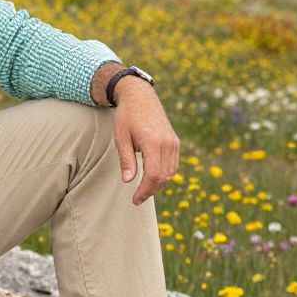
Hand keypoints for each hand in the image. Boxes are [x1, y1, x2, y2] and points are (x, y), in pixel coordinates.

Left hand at [112, 79, 179, 205]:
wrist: (140, 96)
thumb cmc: (127, 116)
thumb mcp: (121, 137)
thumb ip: (126, 160)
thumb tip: (128, 181)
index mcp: (153, 142)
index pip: (153, 174)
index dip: (145, 190)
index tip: (135, 199)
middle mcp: (167, 143)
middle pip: (164, 176)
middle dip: (151, 190)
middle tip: (137, 198)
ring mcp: (174, 142)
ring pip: (171, 172)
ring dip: (158, 184)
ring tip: (143, 190)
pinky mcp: (175, 142)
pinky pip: (173, 164)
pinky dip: (164, 174)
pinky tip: (151, 178)